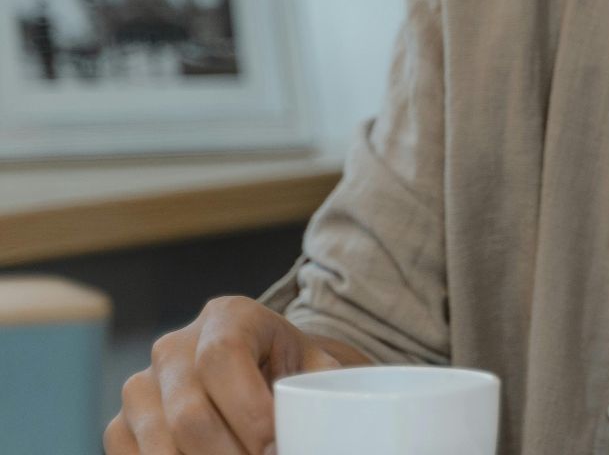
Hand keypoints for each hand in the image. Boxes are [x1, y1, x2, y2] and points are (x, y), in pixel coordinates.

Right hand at [104, 295, 362, 454]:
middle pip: (189, 416)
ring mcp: (140, 388)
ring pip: (160, 448)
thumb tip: (336, 426)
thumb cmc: (287, 370)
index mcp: (226, 318)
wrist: (253, 370)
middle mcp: (172, 348)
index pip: (223, 359)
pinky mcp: (121, 427)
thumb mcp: (313, 365)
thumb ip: (326, 387)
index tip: (277, 448)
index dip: (250, 413)